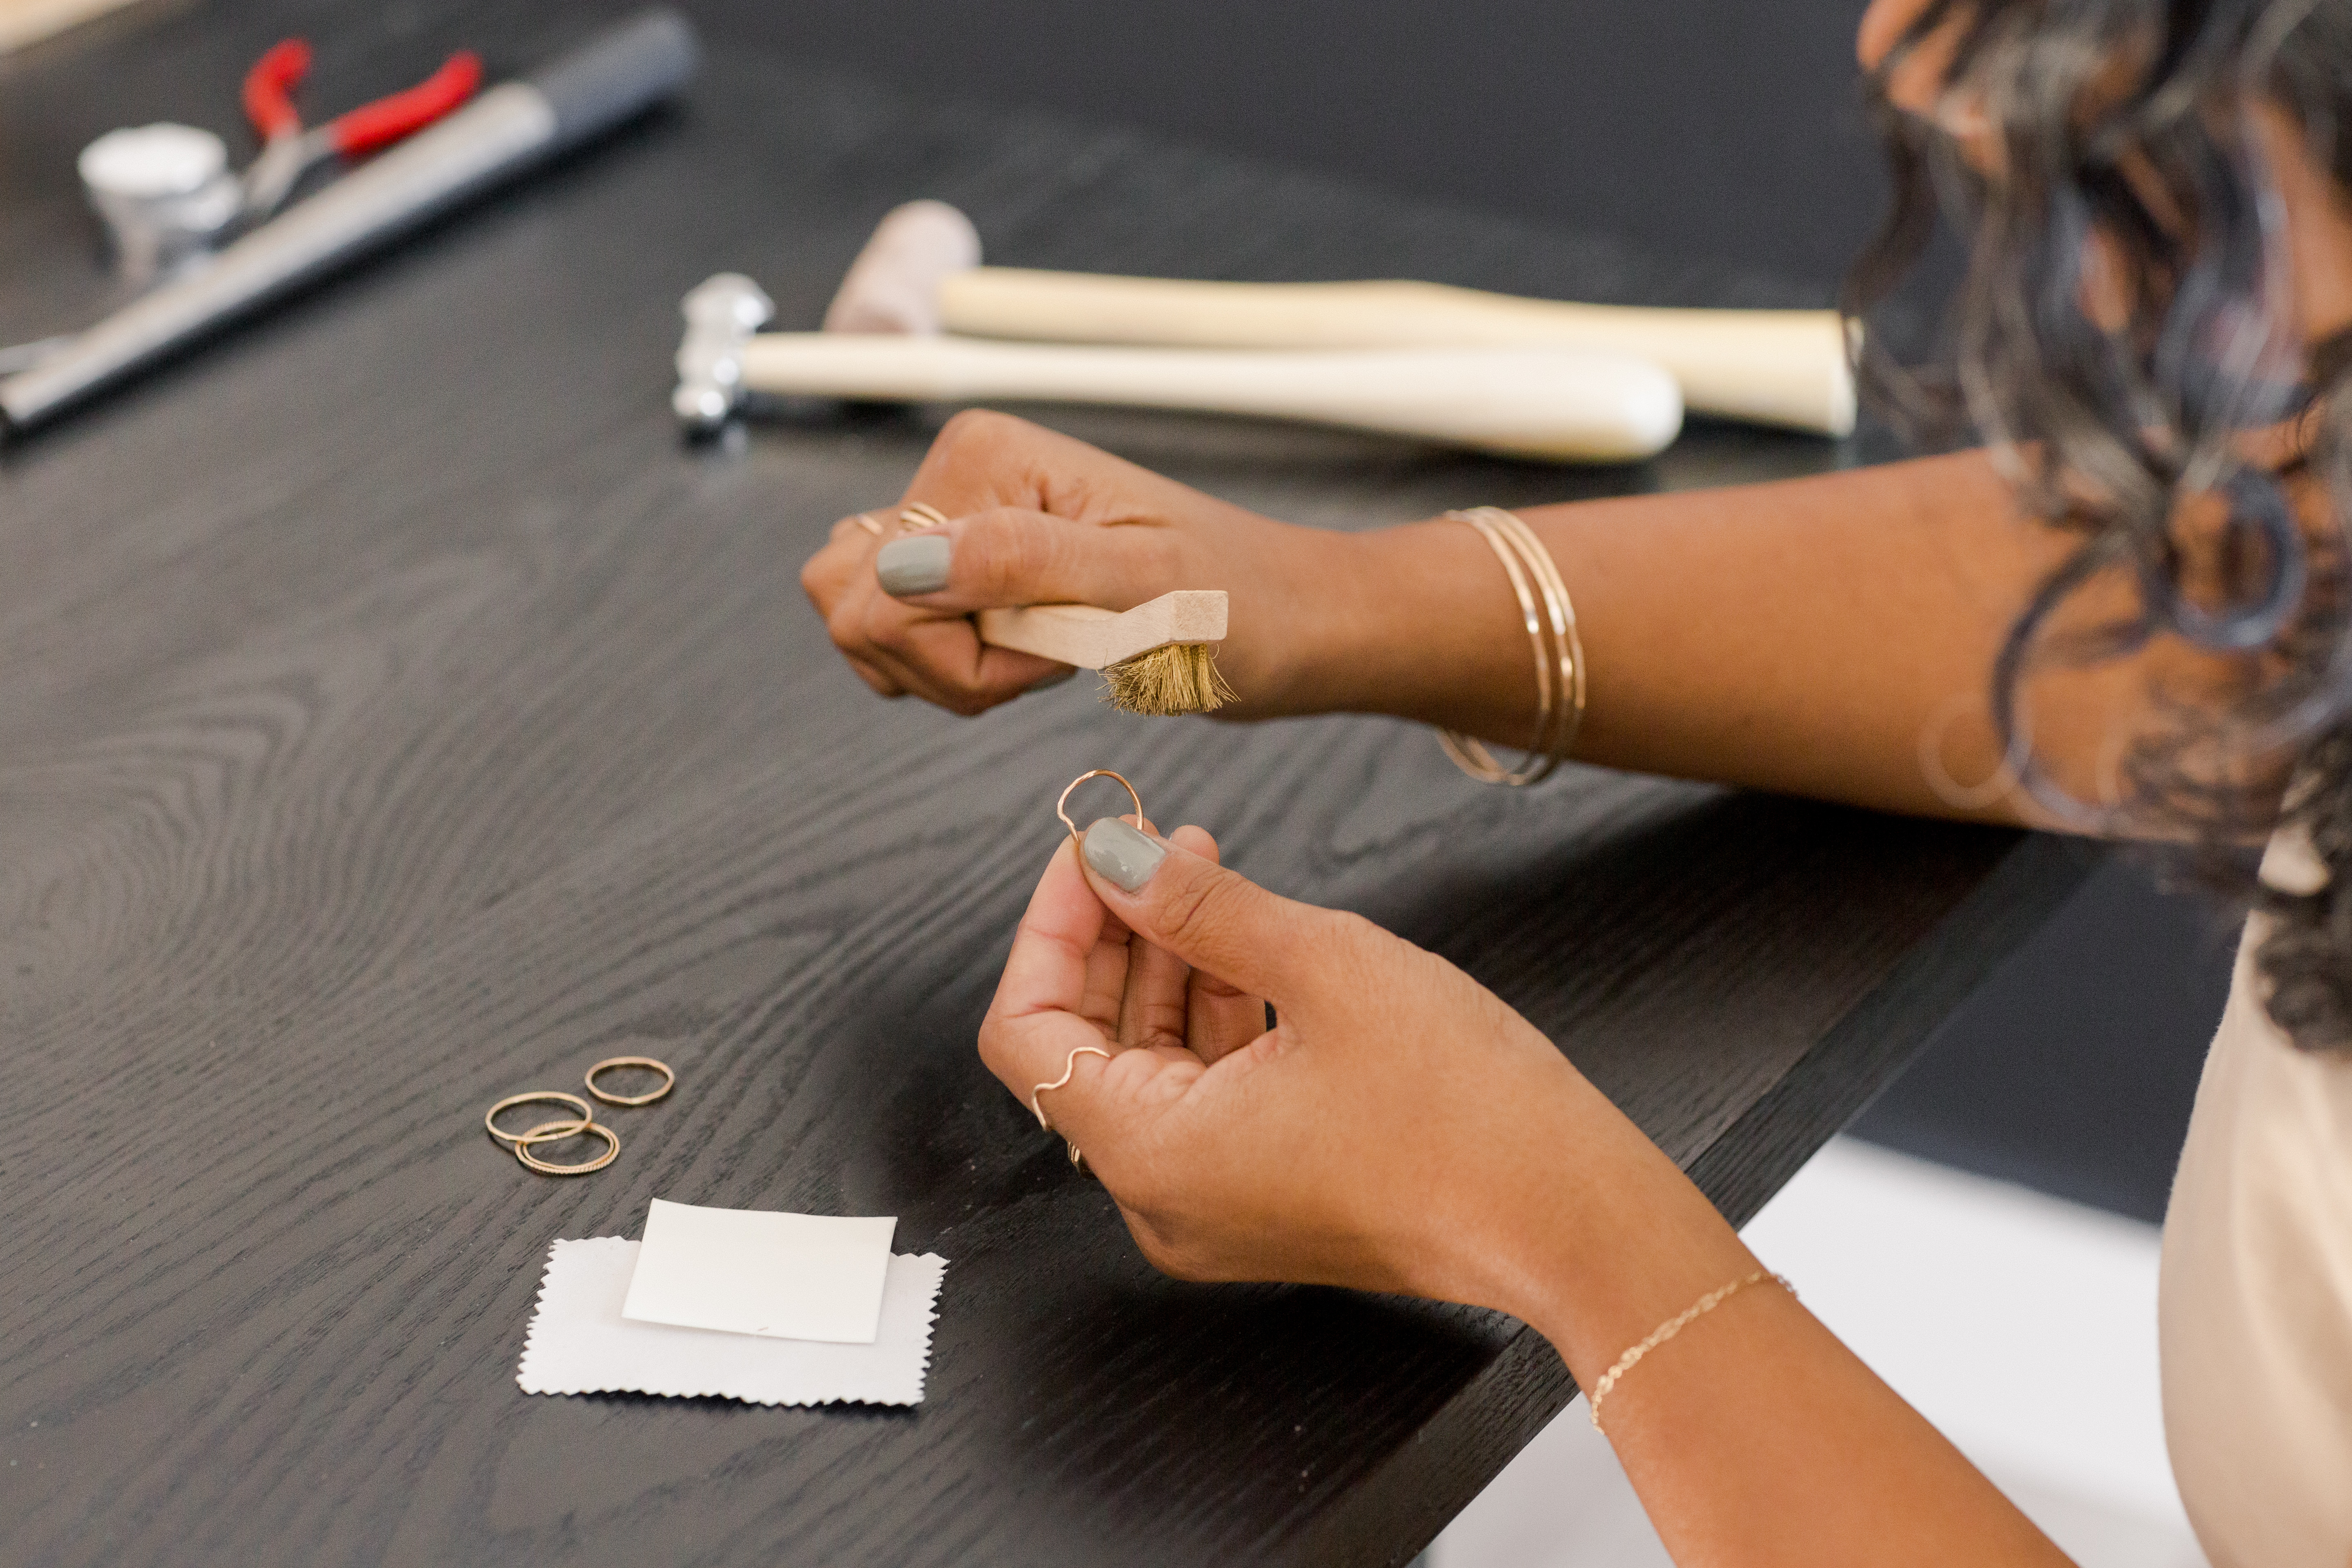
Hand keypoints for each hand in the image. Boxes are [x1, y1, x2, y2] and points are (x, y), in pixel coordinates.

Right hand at [799, 410, 1361, 717]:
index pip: (877, 587)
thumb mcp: (1143, 588)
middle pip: (849, 598)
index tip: (1051, 646)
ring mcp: (963, 524)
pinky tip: (1037, 657)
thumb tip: (902, 565)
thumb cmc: (1239, 605)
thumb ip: (1020, 564)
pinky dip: (960, 673)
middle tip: (1041, 655)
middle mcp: (960, 478)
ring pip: (867, 624)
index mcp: (984, 458)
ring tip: (1047, 655)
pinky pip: (905, 638)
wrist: (1291, 622)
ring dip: (949, 671)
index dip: (954, 649)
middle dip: (935, 660)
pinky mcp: (974, 570)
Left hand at [977, 811, 1637, 1314]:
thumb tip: (1112, 856)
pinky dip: (1214, 1015)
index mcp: (1153, 1155)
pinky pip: (1205, 1096)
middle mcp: (1164, 1199)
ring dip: (1167, 964)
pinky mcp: (1266, 1197)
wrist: (1571, 1219)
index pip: (1026, 1029)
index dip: (1050, 926)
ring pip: (1148, 1065)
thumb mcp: (1321, 967)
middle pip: (1081, 1045)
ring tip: (1205, 872)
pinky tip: (1249, 944)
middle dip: (1112, 932)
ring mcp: (1215, 1206)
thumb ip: (1197, 908)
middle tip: (1156, 843)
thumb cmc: (1466, 1109)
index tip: (1095, 850)